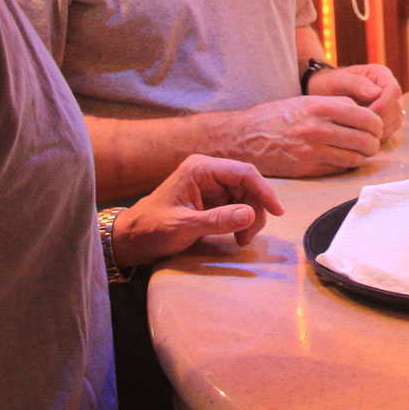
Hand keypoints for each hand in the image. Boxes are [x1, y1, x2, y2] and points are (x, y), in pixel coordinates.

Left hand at [114, 154, 284, 265]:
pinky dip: (242, 221)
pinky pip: (237, 206)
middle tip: (249, 236)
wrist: (131, 239)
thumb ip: (217, 220)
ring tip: (241, 240)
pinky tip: (237, 236)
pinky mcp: (212, 199)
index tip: (277, 211)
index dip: (264, 190)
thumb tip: (250, 214)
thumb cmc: (151, 229)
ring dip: (250, 218)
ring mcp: (211, 186)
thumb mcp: (183, 226)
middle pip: (248, 185)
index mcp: (200, 169)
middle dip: (255, 210)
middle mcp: (209, 173)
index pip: (243, 173)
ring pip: (246, 196)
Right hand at [235, 94, 385, 177]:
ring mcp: (311, 151)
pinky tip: (341, 159)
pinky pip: (338, 170)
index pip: (367, 118)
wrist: (244, 136)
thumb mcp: (307, 100)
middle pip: (365, 140)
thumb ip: (336, 105)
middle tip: (370, 143)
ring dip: (361, 157)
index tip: (375, 128)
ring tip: (358, 152)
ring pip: (355, 158)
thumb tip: (365, 113)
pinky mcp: (305, 169)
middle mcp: (317, 129)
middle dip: (373, 143)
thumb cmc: (279, 116)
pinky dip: (345, 166)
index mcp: (320, 107)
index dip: (377, 125)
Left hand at [308, 63, 405, 147]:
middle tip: (357, 127)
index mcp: (380, 75)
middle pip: (396, 109)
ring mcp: (388, 104)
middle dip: (379, 121)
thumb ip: (357, 84)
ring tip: (357, 132)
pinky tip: (360, 136)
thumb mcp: (337, 80)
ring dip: (379, 130)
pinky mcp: (385, 118)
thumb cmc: (327, 83)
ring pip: (396, 121)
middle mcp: (388, 89)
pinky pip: (390, 130)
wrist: (320, 93)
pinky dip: (377, 136)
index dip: (382, 106)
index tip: (362, 116)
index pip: (393, 91)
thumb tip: (377, 93)